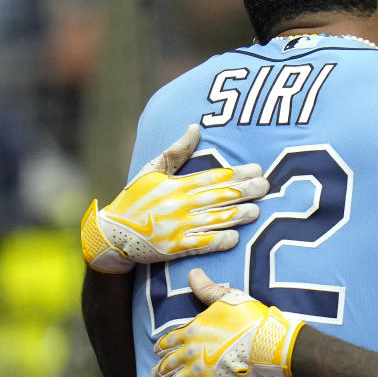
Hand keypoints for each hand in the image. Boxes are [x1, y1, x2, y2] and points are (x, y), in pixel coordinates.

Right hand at [80, 125, 269, 272]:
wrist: (111, 235)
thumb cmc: (134, 200)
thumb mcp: (151, 170)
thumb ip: (176, 151)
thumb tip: (196, 127)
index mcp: (176, 185)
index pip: (212, 177)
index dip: (237, 173)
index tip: (257, 169)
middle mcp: (179, 205)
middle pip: (219, 197)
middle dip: (245, 191)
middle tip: (266, 186)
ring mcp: (177, 227)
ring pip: (215, 219)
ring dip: (238, 215)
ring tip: (258, 210)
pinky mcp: (174, 248)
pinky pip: (202, 244)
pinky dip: (219, 240)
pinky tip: (236, 237)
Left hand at [151, 269, 303, 376]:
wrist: (266, 342)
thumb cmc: (249, 318)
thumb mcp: (227, 298)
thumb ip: (207, 289)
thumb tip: (193, 273)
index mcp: (190, 331)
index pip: (165, 343)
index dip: (160, 350)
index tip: (157, 355)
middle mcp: (188, 354)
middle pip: (164, 368)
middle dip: (158, 375)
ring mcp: (196, 374)